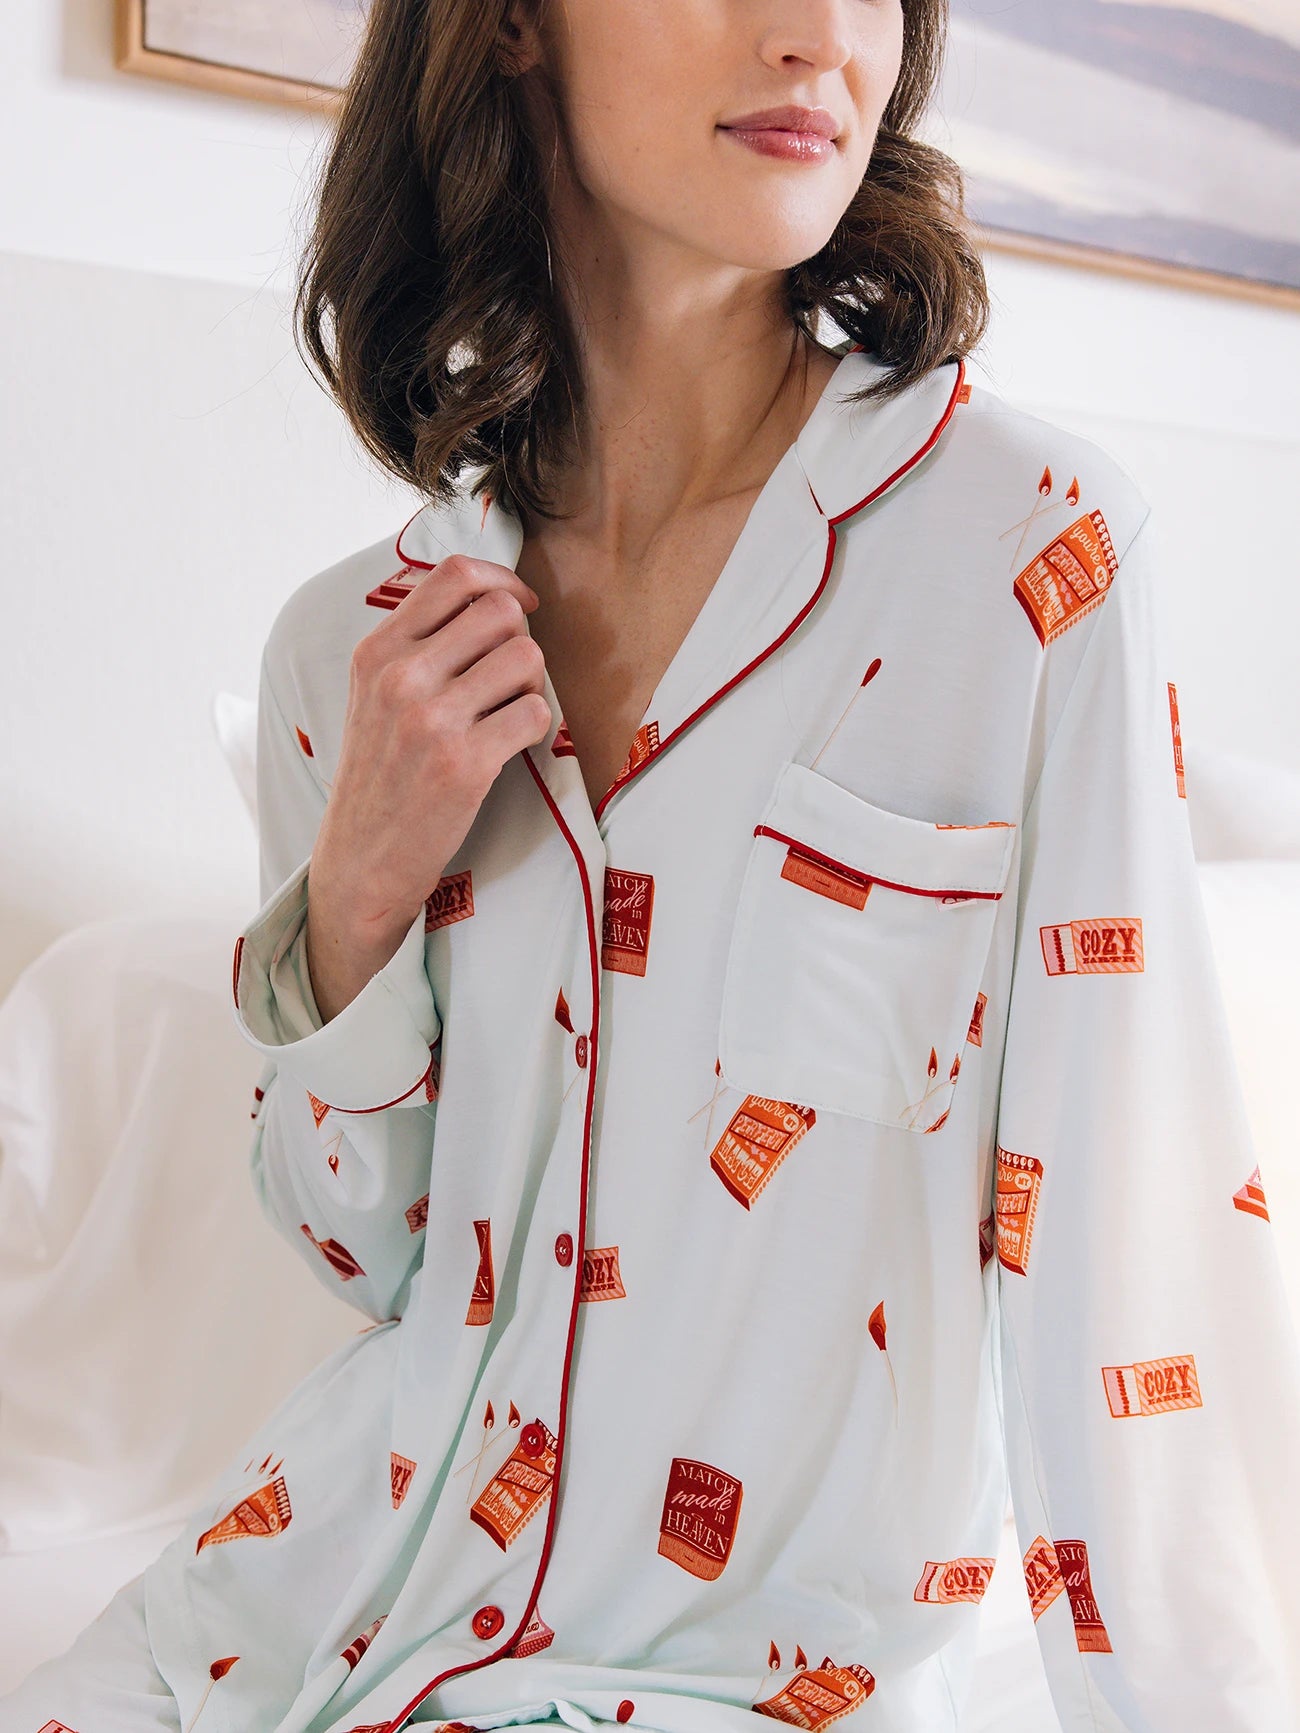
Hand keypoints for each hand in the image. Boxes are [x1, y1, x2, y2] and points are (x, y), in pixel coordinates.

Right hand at [304, 554, 550, 1022]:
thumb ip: (417, 644)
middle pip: (501, 612)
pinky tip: (511, 744)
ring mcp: (432, 720)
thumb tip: (488, 597)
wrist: (361, 858)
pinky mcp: (465, 763)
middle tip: (510, 677)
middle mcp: (400, 677)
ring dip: (532, 683)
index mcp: (377, 651)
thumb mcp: (373, 695)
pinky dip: (536, 726)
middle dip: (520, 640)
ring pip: (527, 657)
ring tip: (508, 711)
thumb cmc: (380, 775)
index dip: (503, 581)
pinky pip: (536, 712)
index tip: (520, 604)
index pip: (455, 575)